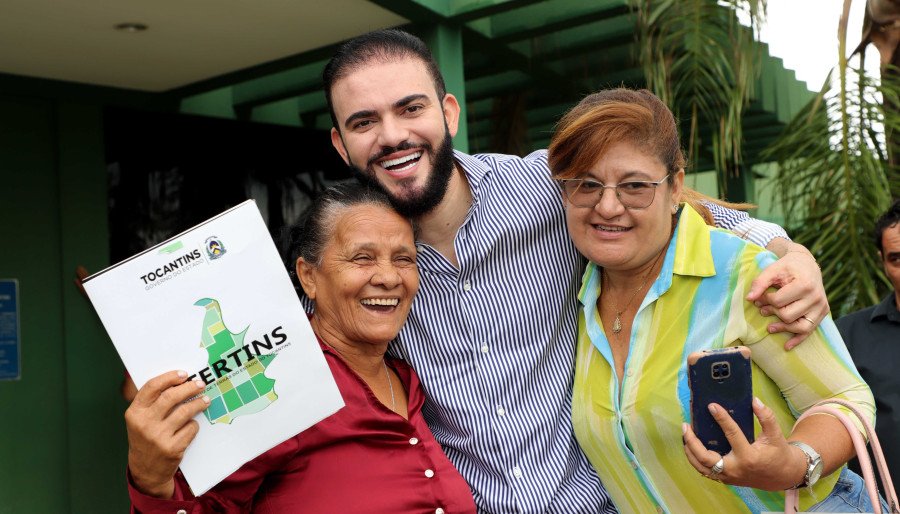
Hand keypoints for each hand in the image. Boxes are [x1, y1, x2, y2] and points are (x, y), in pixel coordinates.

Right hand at [125, 370, 209, 497]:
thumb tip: (177, 380)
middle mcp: (144, 424)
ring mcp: (158, 437)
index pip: (152, 387)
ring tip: (205, 400)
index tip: (183, 374)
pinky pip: (191, 428)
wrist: (146, 471)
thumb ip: (152, 402)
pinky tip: (193, 423)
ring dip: (198, 403)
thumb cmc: (145, 438)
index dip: (169, 377)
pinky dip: (194, 424)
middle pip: (171, 397)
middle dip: (189, 388)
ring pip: (185, 412)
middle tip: (200, 384)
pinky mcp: (172, 448)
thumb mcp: (140, 420)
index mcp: (134, 413)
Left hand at [683, 398, 805, 490]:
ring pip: (701, 467)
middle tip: (686, 425)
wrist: (781, 477)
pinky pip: (705, 471)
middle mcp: (735, 469)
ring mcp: (728, 476)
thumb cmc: (778, 453)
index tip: (711, 406)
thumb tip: (754, 400)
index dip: (721, 419)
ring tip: (685, 434)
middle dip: (692, 441)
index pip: (731, 435)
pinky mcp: (725, 479)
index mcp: (748, 457)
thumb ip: (767, 418)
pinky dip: (695, 459)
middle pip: (705, 457)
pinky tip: (691, 445)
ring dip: (690, 451)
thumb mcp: (776, 435)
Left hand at [746, 244, 829, 349]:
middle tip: (763, 309)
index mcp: (805, 285)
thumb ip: (760, 283)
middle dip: (773, 313)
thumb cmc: (788, 267)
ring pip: (800, 326)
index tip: (761, 297)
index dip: (766, 300)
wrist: (807, 264)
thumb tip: (749, 299)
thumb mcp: (772, 270)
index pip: (779, 302)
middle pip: (788, 315)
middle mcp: (816, 298)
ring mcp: (821, 307)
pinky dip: (798, 339)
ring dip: (783, 328)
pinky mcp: (822, 313)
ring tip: (769, 328)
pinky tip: (786, 346)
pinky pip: (810, 331)